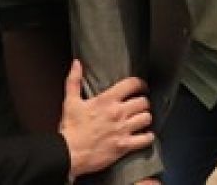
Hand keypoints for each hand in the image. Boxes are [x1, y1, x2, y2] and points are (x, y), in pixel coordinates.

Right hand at [59, 60, 153, 177]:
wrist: (68, 153)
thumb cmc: (71, 129)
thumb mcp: (70, 102)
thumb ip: (74, 81)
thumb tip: (76, 63)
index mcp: (107, 100)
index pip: (132, 84)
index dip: (140, 84)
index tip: (141, 86)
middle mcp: (118, 113)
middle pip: (143, 102)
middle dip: (143, 103)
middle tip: (139, 105)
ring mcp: (123, 129)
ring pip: (147, 118)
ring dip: (145, 118)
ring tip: (141, 119)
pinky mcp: (124, 145)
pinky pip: (145, 139)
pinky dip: (148, 137)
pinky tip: (145, 135)